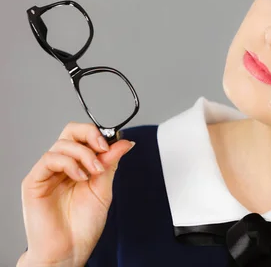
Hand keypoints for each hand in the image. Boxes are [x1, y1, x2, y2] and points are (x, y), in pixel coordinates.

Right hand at [19, 122, 133, 266]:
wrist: (69, 251)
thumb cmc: (83, 226)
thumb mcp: (103, 189)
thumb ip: (110, 164)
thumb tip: (124, 142)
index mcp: (78, 166)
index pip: (84, 136)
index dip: (99, 135)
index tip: (115, 144)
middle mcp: (62, 166)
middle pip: (71, 132)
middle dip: (91, 135)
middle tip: (104, 150)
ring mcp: (47, 173)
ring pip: (62, 144)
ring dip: (84, 154)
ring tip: (93, 173)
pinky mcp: (34, 182)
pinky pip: (49, 159)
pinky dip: (69, 163)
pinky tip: (80, 177)